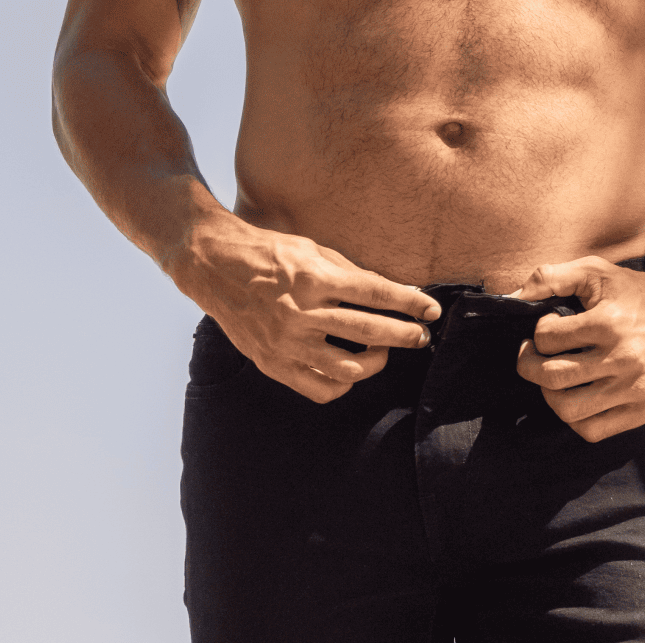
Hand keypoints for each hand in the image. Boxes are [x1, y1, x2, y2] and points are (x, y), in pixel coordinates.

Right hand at [174, 215, 439, 402]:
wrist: (210, 264)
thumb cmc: (266, 253)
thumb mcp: (308, 249)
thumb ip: (348, 272)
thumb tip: (390, 293)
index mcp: (312, 277)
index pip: (375, 293)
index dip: (409, 303)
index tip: (432, 310)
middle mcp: (301, 313)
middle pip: (369, 332)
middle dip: (404, 336)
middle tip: (421, 336)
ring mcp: (287, 343)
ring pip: (350, 369)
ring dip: (376, 363)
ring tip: (383, 352)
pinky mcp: (275, 365)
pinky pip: (322, 389)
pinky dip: (344, 385)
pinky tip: (350, 372)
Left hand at [513, 257, 644, 440]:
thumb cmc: (640, 296)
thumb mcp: (598, 271)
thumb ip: (553, 276)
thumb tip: (515, 296)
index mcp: (608, 323)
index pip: (548, 338)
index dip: (538, 333)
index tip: (546, 330)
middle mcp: (620, 360)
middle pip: (552, 377)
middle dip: (529, 366)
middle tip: (531, 358)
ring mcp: (631, 390)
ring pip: (568, 409)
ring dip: (549, 395)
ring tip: (552, 380)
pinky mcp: (640, 412)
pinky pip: (593, 430)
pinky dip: (575, 420)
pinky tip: (575, 401)